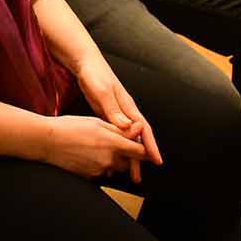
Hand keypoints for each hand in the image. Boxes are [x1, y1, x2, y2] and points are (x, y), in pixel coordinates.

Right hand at [41, 115, 149, 178]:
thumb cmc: (70, 127)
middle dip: (126, 155)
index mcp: (113, 143)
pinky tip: (88, 155)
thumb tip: (139, 128)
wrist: (48, 141)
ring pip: (115, 168)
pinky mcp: (90, 177)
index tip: (146, 150)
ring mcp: (99, 170)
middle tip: (114, 144)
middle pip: (128, 162)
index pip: (140, 152)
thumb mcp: (98, 122)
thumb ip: (121, 129)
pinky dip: (100, 165)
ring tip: (98, 148)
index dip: (145, 151)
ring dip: (113, 161)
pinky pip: (102, 172)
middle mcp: (109, 160)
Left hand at [73, 54, 162, 181]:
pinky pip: (116, 135)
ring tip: (128, 173)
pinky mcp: (107, 114)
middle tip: (138, 176)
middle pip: (136, 138)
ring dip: (129, 155)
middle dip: (139, 157)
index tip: (156, 160)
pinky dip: (118, 147)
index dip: (150, 145)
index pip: (143, 129)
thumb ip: (114, 110)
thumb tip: (128, 127)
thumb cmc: (95, 75)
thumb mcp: (103, 93)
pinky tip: (115, 157)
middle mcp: (125, 112)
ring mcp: (117, 114)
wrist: (85, 64)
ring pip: (127, 138)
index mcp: (128, 106)